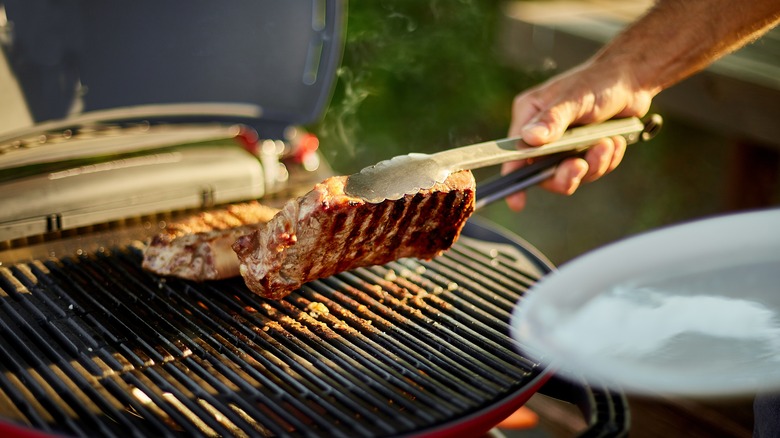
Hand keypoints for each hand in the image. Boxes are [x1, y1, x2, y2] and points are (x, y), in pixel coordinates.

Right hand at [501, 59, 653, 210]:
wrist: (632, 80)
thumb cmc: (598, 81)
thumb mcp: (575, 99)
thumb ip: (553, 120)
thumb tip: (529, 138)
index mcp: (529, 117)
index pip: (514, 153)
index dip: (515, 179)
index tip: (517, 202)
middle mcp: (542, 134)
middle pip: (544, 172)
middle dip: (567, 173)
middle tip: (582, 165)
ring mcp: (563, 145)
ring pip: (571, 175)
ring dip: (593, 165)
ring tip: (607, 144)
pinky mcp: (583, 151)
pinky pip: (591, 171)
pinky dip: (605, 160)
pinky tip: (615, 141)